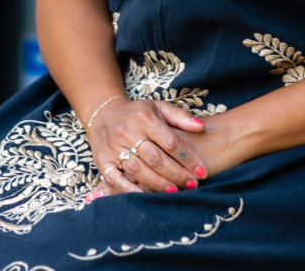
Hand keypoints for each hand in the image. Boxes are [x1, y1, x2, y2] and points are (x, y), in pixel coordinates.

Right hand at [85, 108, 245, 200]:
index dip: (187, 158)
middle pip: (155, 158)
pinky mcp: (103, 160)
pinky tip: (143, 197)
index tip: (201, 171)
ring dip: (157, 183)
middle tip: (192, 185)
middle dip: (176, 173)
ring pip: (138, 169)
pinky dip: (129, 190)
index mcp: (145, 117)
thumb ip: (180, 117)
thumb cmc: (138, 113)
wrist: (104, 113)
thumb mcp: (159, 107)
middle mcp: (128, 131)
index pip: (170, 141)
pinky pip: (115, 178)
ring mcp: (114, 147)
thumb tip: (201, 127)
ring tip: (174, 192)